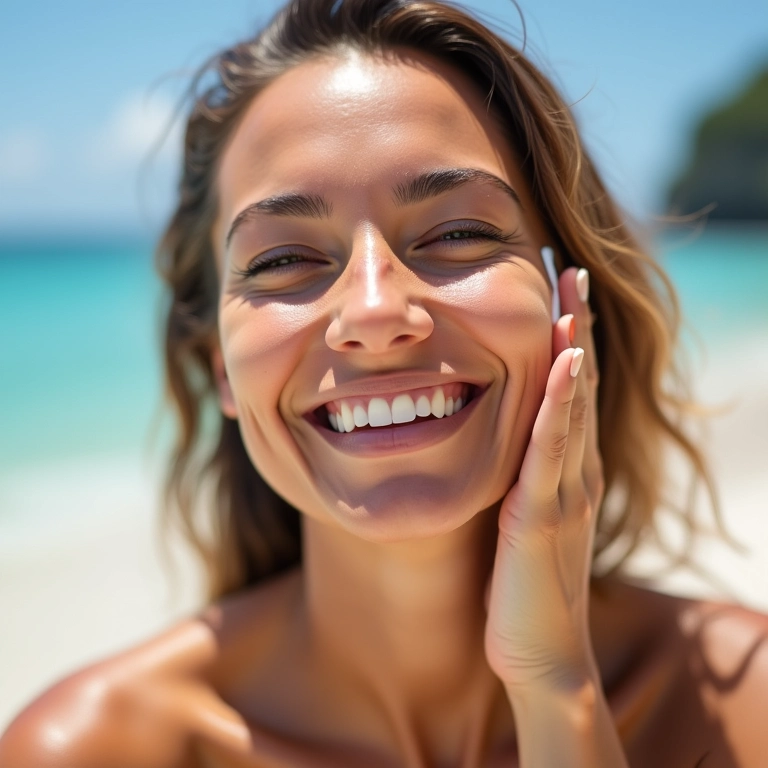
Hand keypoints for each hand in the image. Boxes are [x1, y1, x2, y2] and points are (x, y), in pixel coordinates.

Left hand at [483, 266, 603, 691]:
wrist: (538, 652)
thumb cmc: (519, 588)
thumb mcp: (520, 519)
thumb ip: (518, 480)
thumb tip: (496, 442)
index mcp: (562, 470)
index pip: (566, 391)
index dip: (565, 339)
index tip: (556, 290)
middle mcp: (572, 471)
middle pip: (577, 384)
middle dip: (574, 324)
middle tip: (569, 267)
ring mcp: (564, 489)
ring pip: (572, 405)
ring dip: (572, 345)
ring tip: (571, 291)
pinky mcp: (544, 512)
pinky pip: (554, 447)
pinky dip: (562, 402)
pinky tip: (566, 360)